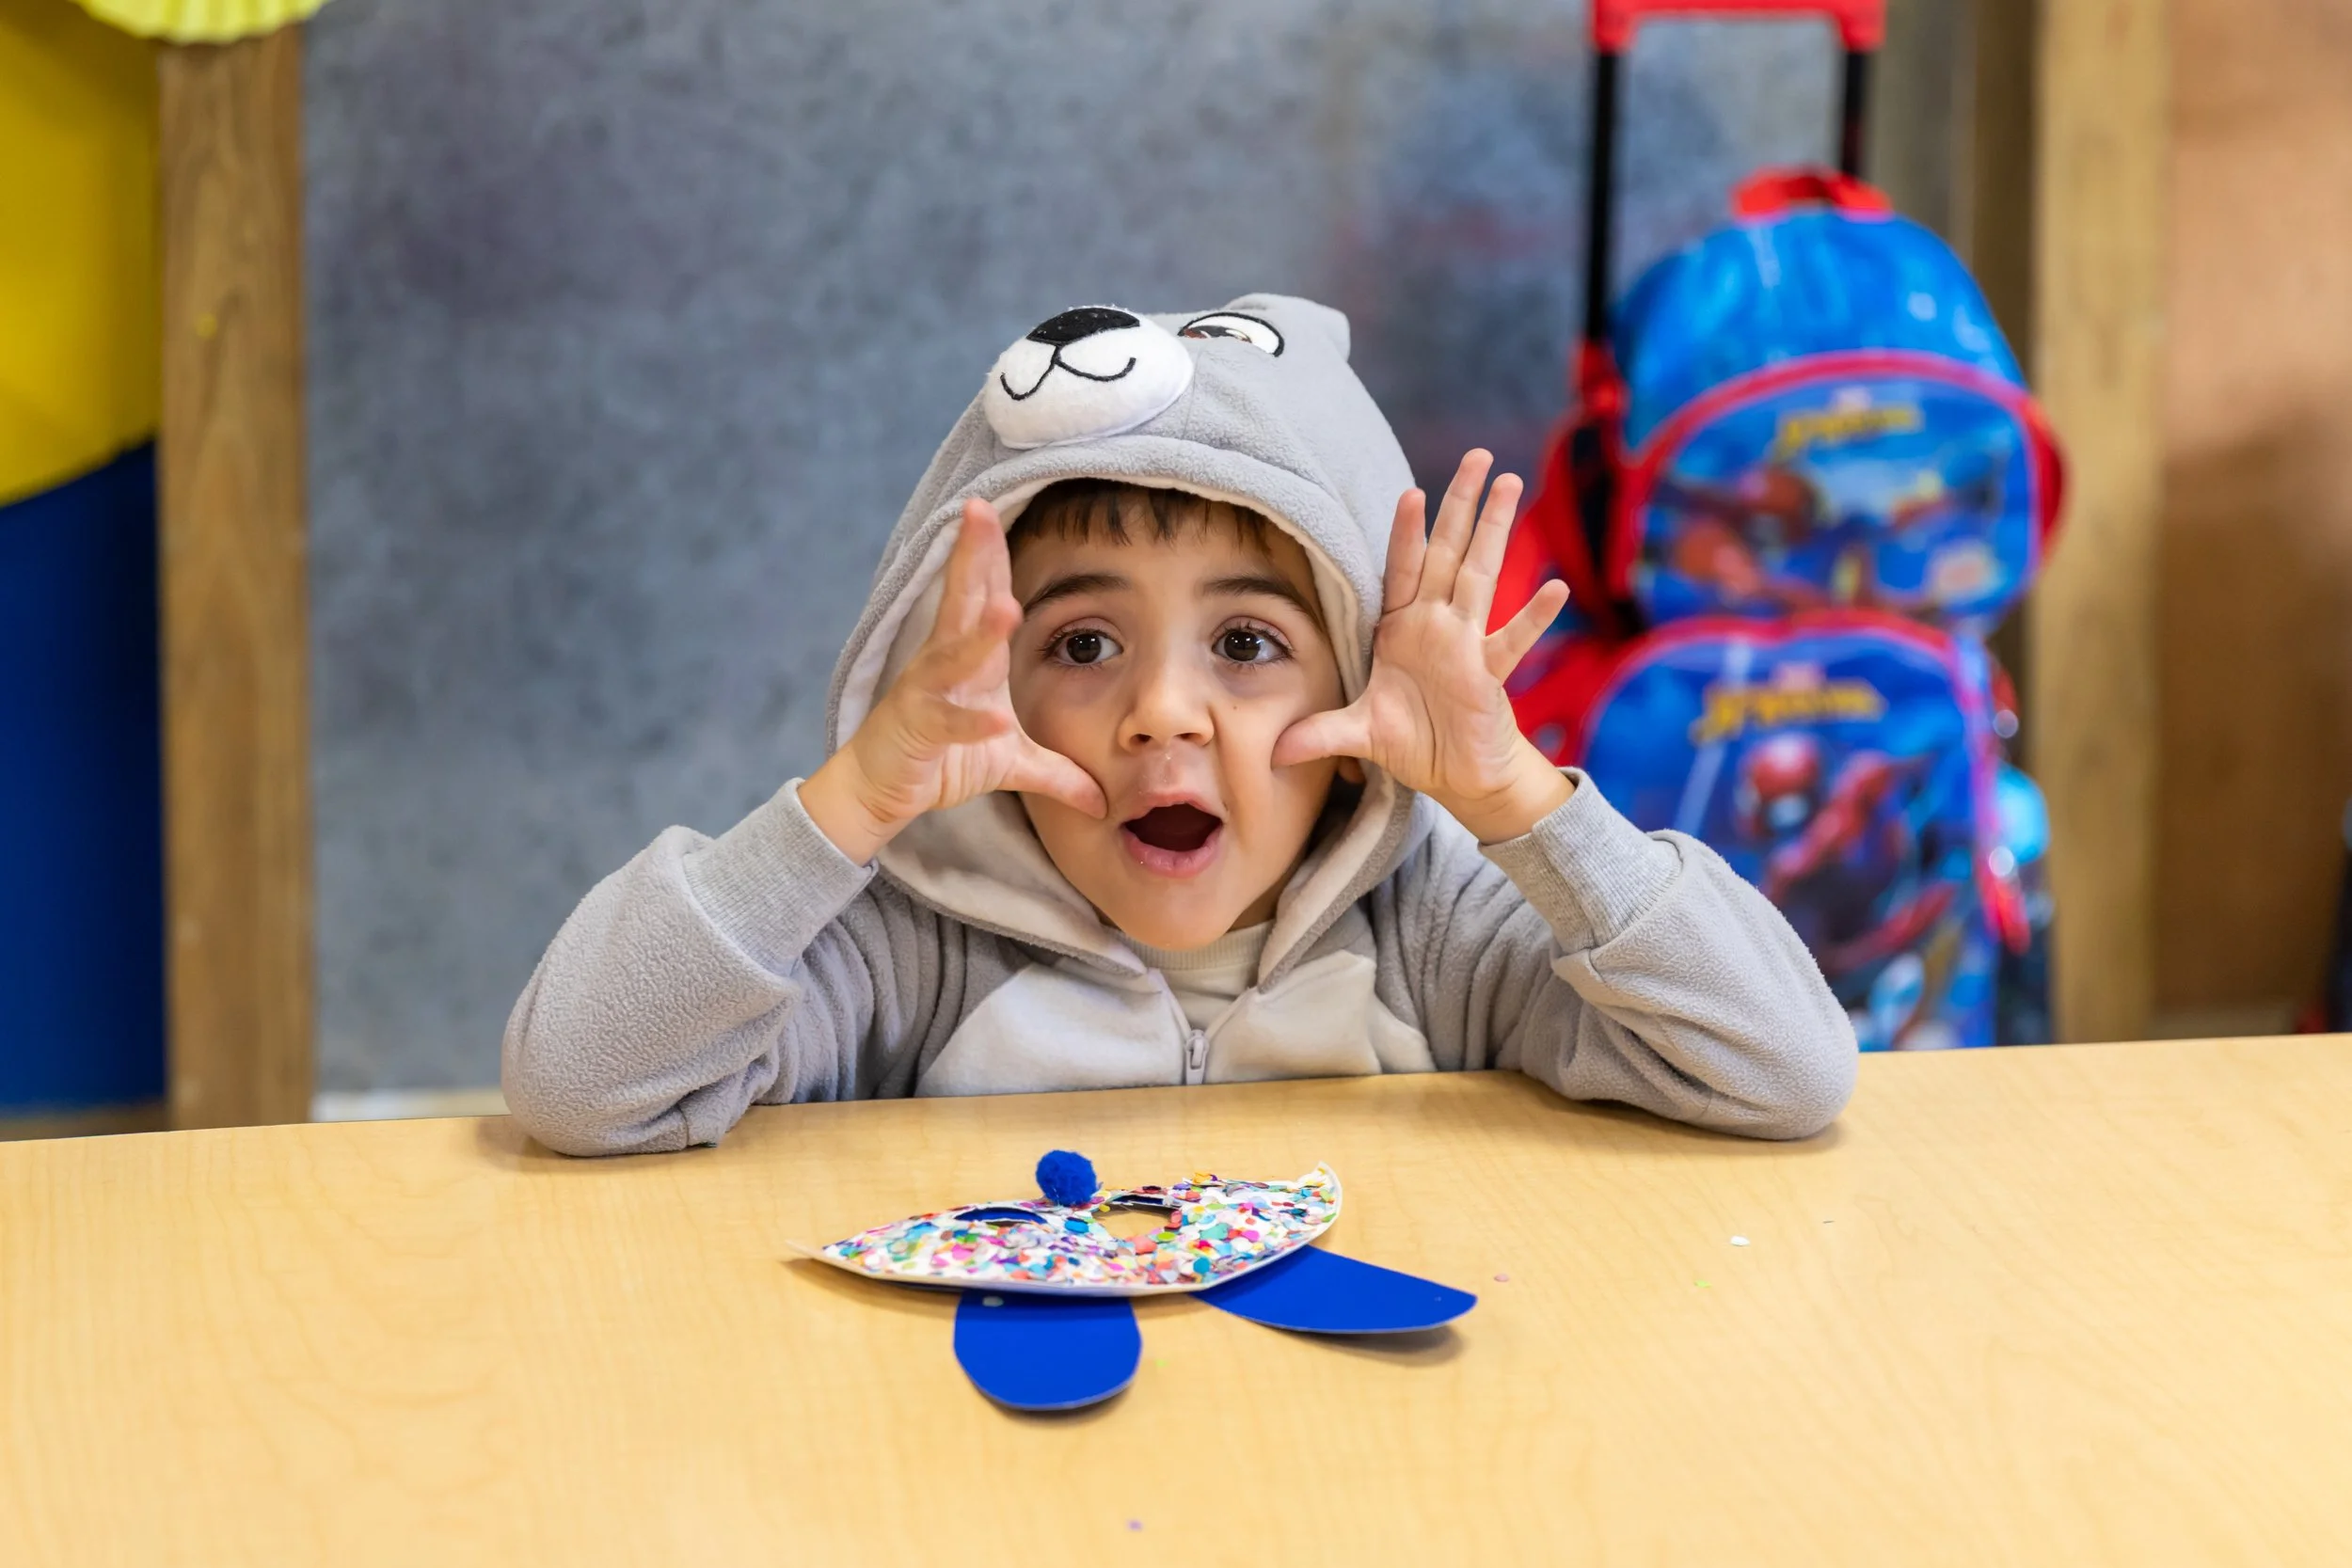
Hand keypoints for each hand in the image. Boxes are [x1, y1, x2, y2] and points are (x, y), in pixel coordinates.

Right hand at [801, 499, 1104, 863]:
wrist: (881, 791)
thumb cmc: (940, 760)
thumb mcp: (1010, 764)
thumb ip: (1058, 772)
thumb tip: (1103, 797)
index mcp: (972, 659)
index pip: (983, 595)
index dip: (992, 555)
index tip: (998, 509)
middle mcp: (947, 665)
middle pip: (962, 603)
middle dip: (972, 558)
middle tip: (979, 511)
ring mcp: (929, 694)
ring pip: (954, 656)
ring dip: (981, 634)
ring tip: (1007, 607)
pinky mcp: (918, 730)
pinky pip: (950, 723)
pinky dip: (973, 721)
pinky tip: (998, 717)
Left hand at [1273, 450, 1573, 842]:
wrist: (1459, 775)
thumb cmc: (1414, 742)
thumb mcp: (1359, 735)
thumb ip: (1320, 734)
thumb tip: (1275, 752)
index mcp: (1401, 630)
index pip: (1401, 570)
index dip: (1405, 533)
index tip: (1409, 493)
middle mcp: (1436, 626)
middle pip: (1449, 553)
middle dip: (1460, 504)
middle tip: (1477, 457)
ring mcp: (1466, 645)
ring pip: (1482, 576)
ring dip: (1496, 531)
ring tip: (1512, 485)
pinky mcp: (1488, 674)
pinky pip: (1511, 641)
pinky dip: (1533, 617)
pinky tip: (1554, 588)